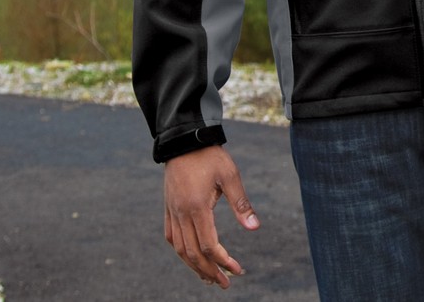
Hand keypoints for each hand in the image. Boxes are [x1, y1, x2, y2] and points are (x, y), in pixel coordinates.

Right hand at [163, 145, 260, 287]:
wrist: (184, 140)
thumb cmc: (210, 157)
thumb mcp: (231, 176)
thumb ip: (241, 203)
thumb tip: (255, 227)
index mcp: (197, 207)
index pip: (209, 245)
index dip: (223, 261)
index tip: (238, 270)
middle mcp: (181, 214)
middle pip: (193, 253)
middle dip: (209, 271)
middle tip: (225, 283)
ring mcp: (172, 212)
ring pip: (180, 249)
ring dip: (194, 266)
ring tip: (209, 278)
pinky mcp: (168, 208)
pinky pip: (171, 237)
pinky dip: (181, 251)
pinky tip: (190, 257)